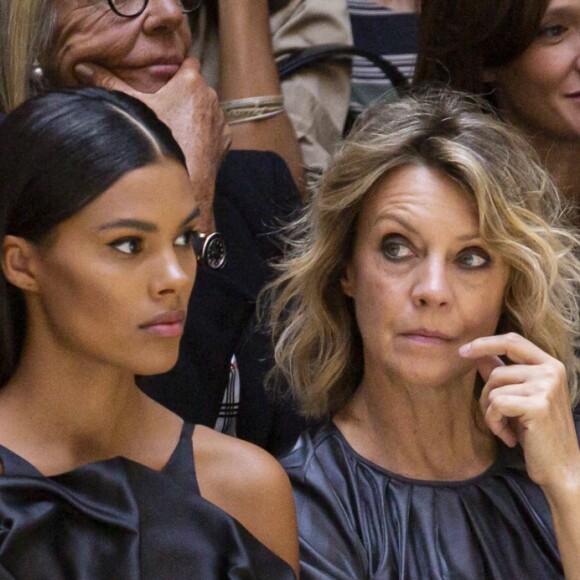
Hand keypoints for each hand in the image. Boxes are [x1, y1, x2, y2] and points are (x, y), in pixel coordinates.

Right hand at [74, 58, 230, 231]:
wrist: (182, 179)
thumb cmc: (158, 139)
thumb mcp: (131, 108)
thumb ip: (109, 84)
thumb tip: (83, 68)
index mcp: (191, 82)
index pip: (189, 62)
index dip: (177, 69)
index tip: (166, 79)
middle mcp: (211, 97)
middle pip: (196, 88)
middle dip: (184, 94)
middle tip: (165, 106)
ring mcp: (220, 120)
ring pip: (206, 110)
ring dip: (195, 114)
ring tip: (175, 127)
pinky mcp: (225, 140)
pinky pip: (214, 131)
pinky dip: (204, 135)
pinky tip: (188, 143)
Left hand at [459, 333, 579, 489]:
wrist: (562, 469)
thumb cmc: (537, 433)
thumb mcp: (519, 399)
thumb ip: (503, 374)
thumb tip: (478, 354)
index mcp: (550, 365)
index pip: (512, 341)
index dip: (485, 343)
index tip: (463, 351)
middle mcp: (551, 371)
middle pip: (496, 371)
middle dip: (487, 396)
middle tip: (496, 417)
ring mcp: (546, 386)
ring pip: (493, 389)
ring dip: (491, 414)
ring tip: (507, 429)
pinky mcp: (538, 405)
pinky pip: (496, 404)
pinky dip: (495, 423)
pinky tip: (509, 437)